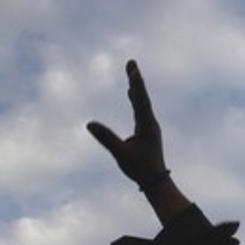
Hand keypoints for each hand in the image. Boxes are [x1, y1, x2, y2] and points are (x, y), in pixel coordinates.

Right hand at [87, 60, 168, 188]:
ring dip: (136, 87)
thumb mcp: (121, 154)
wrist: (155, 181)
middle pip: (142, 97)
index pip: (141, 101)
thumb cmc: (140, 169)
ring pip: (142, 102)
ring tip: (132, 72)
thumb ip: (106, 139)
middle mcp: (150, 123)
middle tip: (132, 62)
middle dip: (136, 79)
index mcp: (147, 126)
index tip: (133, 69)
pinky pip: (140, 110)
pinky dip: (136, 99)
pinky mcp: (146, 130)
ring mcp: (149, 126)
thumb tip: (89, 124)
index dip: (136, 84)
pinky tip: (132, 94)